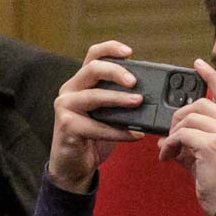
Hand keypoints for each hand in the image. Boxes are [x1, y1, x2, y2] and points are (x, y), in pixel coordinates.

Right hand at [46, 40, 145, 192]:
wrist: (73, 167)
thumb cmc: (92, 138)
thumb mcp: (107, 114)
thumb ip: (119, 100)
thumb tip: (150, 95)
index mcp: (81, 82)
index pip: (93, 55)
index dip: (111, 48)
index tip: (130, 52)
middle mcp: (70, 90)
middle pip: (93, 68)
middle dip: (117, 72)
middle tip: (135, 82)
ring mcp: (65, 106)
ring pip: (94, 95)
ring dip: (119, 99)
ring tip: (139, 102)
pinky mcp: (66, 125)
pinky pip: (97, 126)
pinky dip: (119, 131)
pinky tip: (135, 135)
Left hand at [157, 60, 215, 215]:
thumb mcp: (207, 158)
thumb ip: (192, 141)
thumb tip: (168, 137)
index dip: (210, 77)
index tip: (197, 64)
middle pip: (199, 105)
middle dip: (178, 118)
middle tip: (169, 137)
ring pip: (188, 119)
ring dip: (172, 135)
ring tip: (167, 151)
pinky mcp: (213, 145)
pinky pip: (181, 135)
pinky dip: (169, 145)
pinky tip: (166, 157)